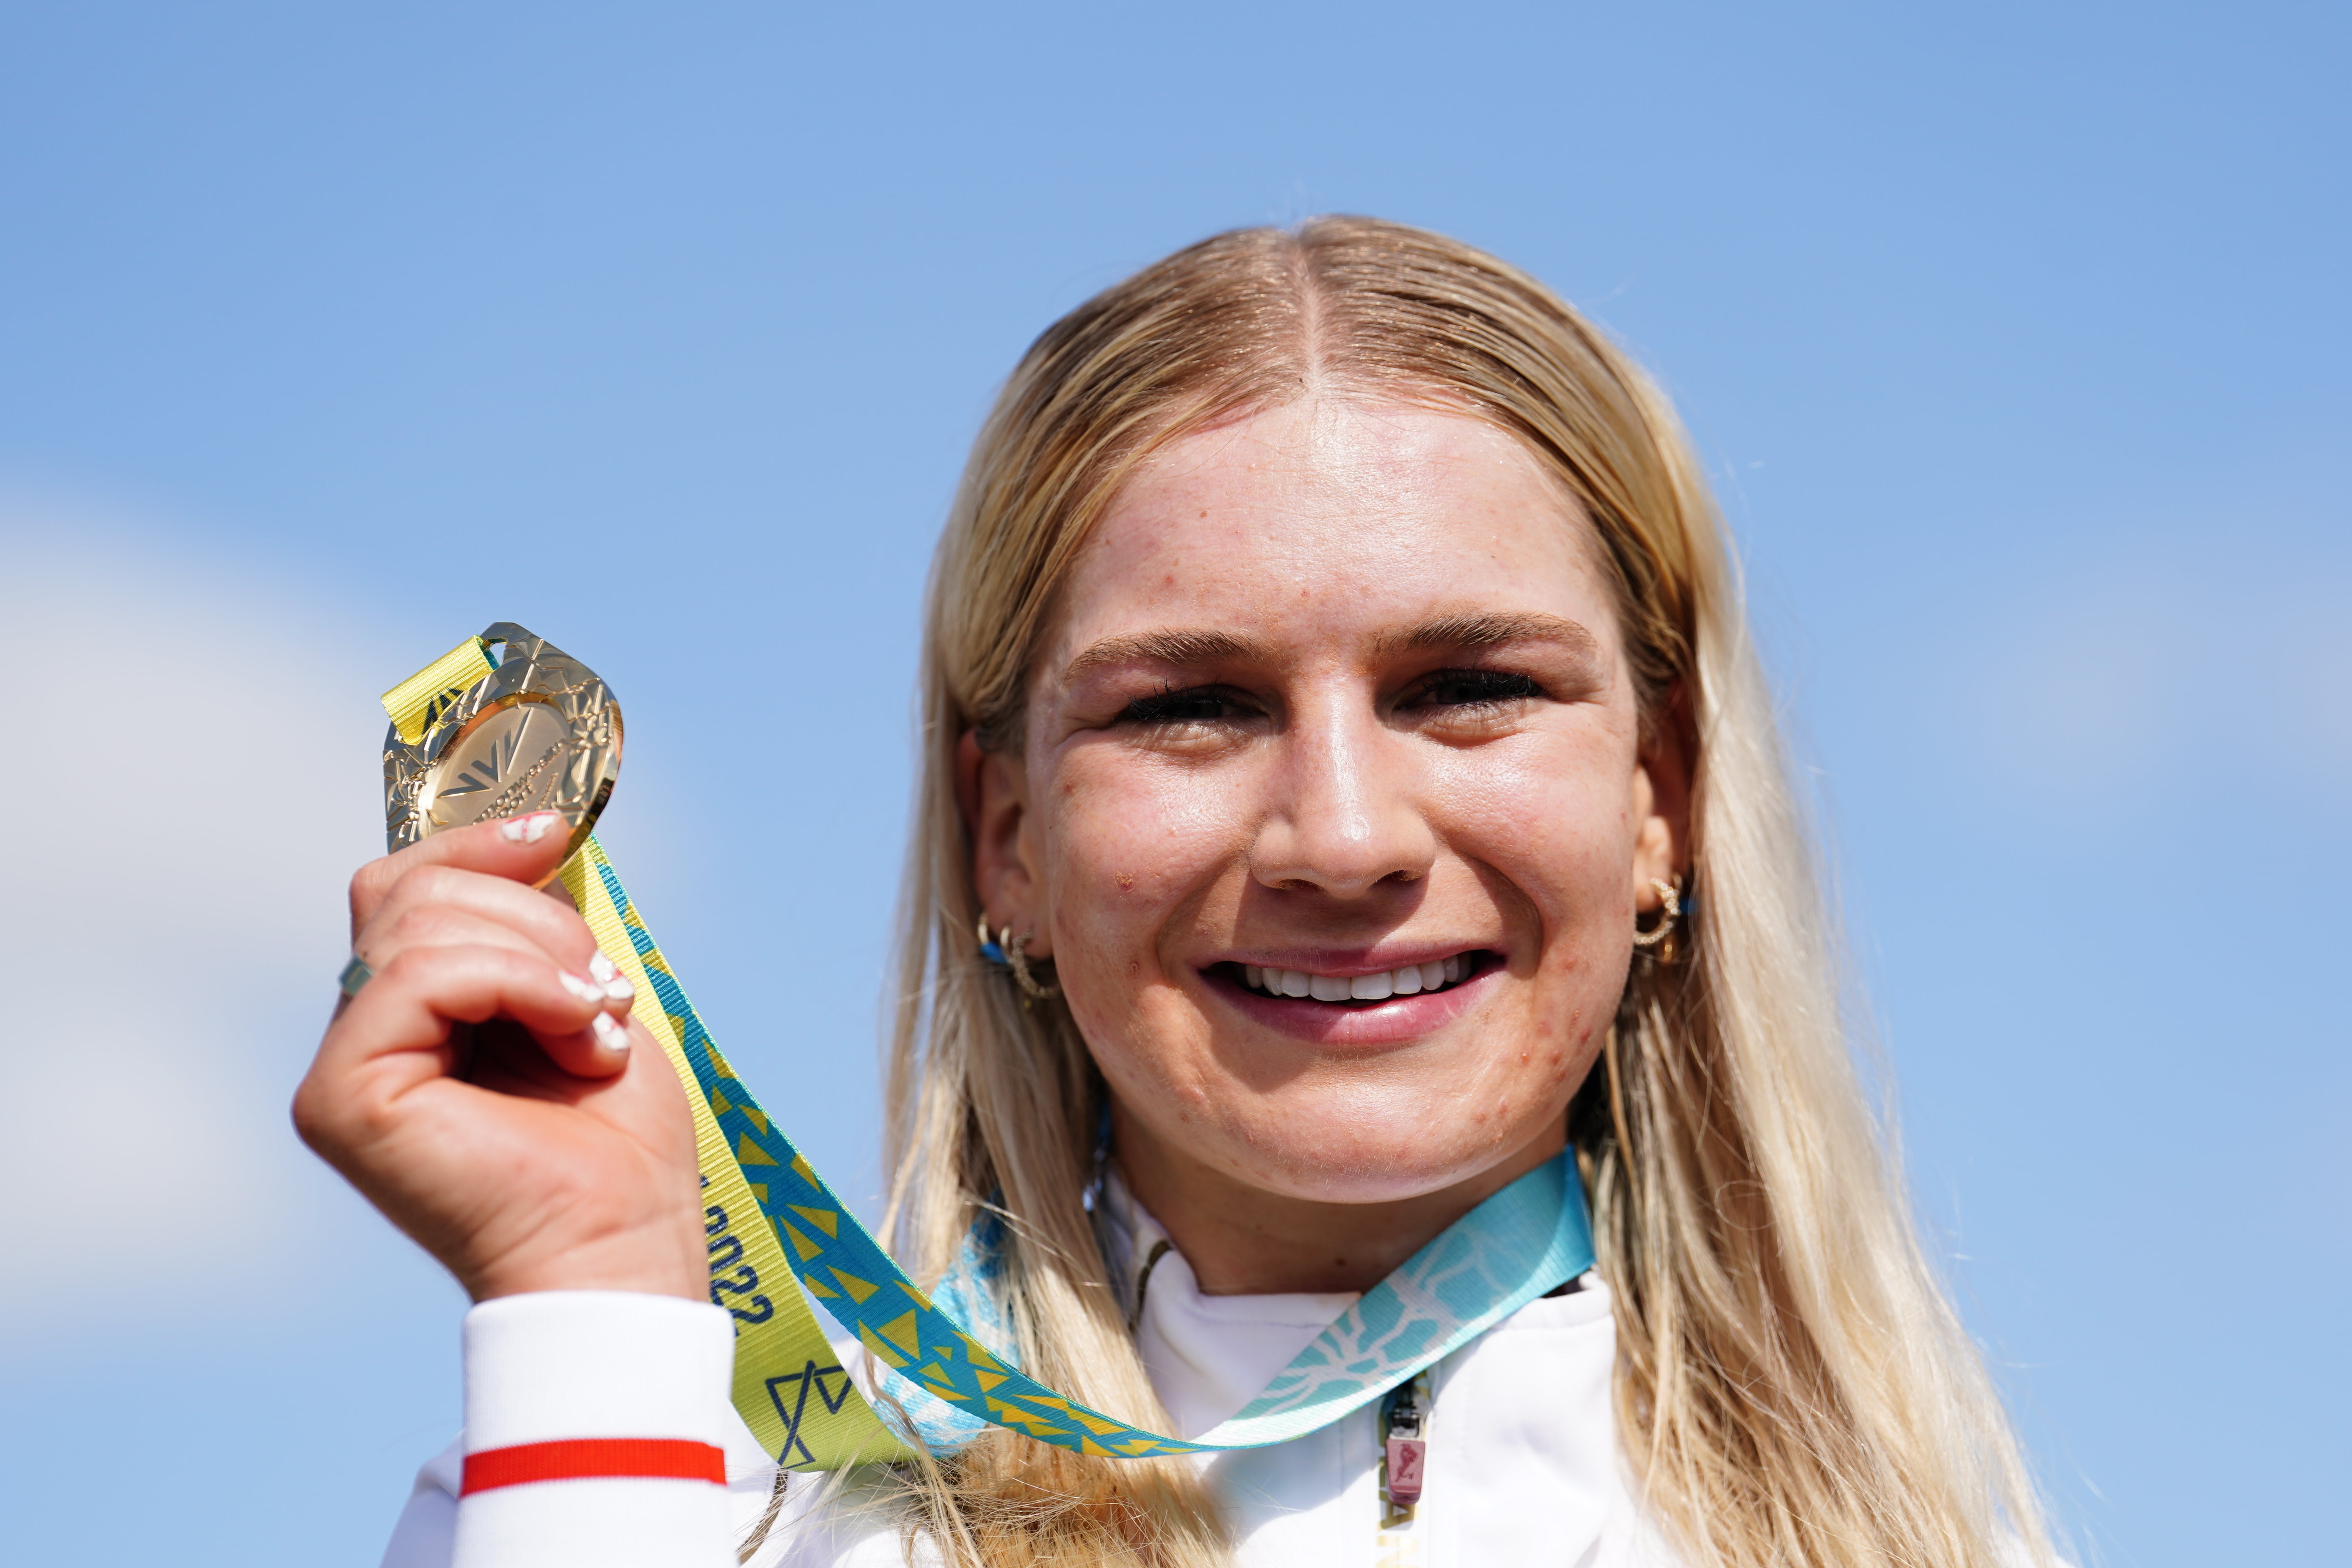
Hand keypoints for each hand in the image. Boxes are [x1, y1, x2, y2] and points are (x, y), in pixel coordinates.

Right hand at [293, 813, 706, 1302]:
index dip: (475, 844)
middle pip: (411, 893)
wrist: (625, 1245)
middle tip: (599, 988)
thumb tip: (525, 827)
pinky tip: (573, 1033)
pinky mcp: (341, 1098)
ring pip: (419, 925)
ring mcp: (342, 1070)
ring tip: (593, 1028)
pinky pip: (419, 975)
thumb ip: (531, 927)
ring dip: (538, 957)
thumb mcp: (580, 998)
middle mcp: (360, 1039)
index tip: (553, 830)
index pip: (406, 887)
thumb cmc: (616, 1143)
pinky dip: (516, 983)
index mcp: (410, 1016)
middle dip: (530, 915)